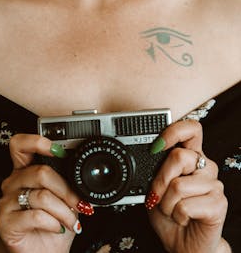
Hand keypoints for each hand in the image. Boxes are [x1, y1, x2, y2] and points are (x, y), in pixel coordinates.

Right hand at [0, 134, 93, 252]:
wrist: (44, 250)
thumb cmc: (54, 221)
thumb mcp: (64, 198)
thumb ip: (67, 182)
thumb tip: (81, 178)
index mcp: (26, 170)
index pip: (21, 145)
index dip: (36, 142)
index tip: (58, 151)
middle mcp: (14, 182)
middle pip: (41, 172)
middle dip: (66, 190)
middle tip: (78, 203)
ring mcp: (7, 201)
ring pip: (42, 196)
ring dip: (63, 211)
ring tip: (70, 220)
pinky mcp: (5, 221)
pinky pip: (35, 215)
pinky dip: (53, 222)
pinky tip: (57, 227)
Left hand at [146, 120, 229, 252]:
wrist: (183, 243)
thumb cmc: (169, 213)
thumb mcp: (155, 187)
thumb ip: (155, 170)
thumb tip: (151, 154)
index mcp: (190, 156)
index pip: (191, 129)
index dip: (173, 132)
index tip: (156, 146)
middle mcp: (204, 166)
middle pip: (179, 157)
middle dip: (160, 180)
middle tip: (157, 195)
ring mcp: (214, 184)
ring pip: (179, 185)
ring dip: (166, 203)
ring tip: (171, 209)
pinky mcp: (219, 203)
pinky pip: (186, 205)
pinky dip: (176, 215)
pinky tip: (183, 218)